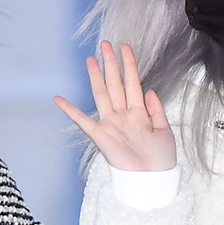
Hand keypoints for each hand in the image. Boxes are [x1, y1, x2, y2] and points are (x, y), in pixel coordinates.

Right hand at [53, 41, 176, 170]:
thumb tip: (149, 90)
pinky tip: (59, 99)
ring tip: (91, 59)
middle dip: (110, 64)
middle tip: (105, 44)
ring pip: (102, 94)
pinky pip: (82, 121)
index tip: (125, 47)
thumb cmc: (161, 160)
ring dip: (96, 77)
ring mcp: (111, 124)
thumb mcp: (165, 132)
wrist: (152, 180)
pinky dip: (70, 110)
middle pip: (115, 84)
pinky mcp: (100, 137)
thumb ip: (157, 111)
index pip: (133, 83)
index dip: (129, 65)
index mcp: (139, 113)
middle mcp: (123, 116)